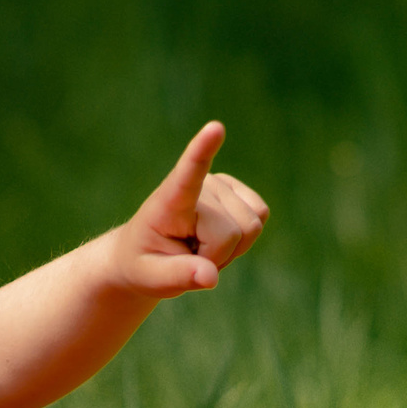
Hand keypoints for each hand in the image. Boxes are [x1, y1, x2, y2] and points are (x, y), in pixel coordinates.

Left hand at [106, 122, 269, 295]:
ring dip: (231, 249)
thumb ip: (179, 277)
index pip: (187, 174)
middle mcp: (199, 186)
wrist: (149, 253)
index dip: (202, 152)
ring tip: (201, 246)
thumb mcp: (152, 278)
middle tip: (189, 255)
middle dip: (216, 257)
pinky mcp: (238, 190)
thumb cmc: (145, 264)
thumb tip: (210, 277)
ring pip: (252, 226)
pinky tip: (219, 236)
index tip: (215, 128)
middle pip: (231, 233)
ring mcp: (221, 184)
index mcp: (169, 201)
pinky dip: (245, 238)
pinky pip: (261, 217)